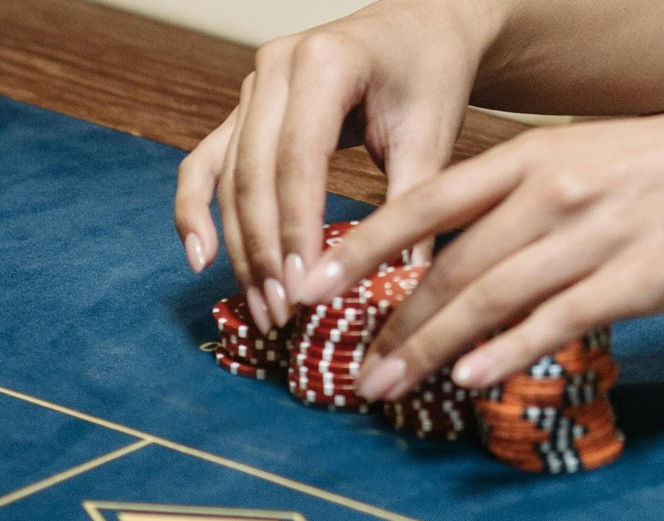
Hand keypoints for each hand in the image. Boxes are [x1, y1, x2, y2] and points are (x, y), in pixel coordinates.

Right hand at [173, 0, 501, 331]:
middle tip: (282, 314)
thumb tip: (410, 288)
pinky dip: (197, 210)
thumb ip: (415, 208)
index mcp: (326, 63)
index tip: (305, 288)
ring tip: (262, 307)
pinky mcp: (245, 111)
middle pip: (255, 173)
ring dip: (241, 247)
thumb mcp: (432, 138)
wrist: (419, 31)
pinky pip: (208, 163)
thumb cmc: (430, 78)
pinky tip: (202, 259)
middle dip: (265, 251)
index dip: (297, 228)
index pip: (299, 158)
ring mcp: (252, 88)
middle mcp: (275, 69)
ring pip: (229, 177)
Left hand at [295, 91, 663, 400]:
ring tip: (390, 387)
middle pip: (450, 267)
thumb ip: (519, 200)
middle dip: (393, 325)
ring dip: (431, 349)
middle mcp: (548, 194)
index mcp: (528, 159)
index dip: (364, 250)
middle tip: (355, 371)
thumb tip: (461, 254)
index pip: (425, 204)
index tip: (315, 288)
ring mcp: (591, 238)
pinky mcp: (634, 281)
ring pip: (490, 299)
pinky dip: (506, 351)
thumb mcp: (580, 158)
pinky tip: (470, 378)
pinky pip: (556, 321)